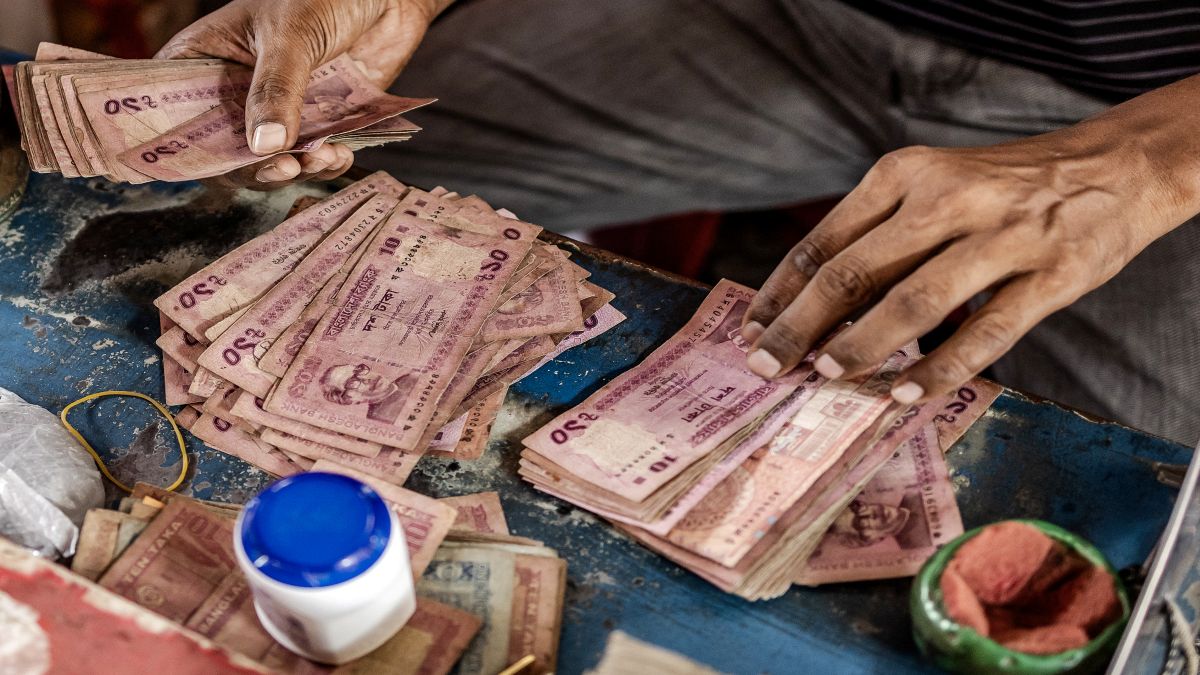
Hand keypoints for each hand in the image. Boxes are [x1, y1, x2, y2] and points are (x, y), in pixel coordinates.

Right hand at [156, 0, 450, 188]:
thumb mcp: (292, 37)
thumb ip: (276, 89)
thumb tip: (263, 146)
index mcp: (206, 59)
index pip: (175, 110)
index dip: (186, 144)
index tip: (212, 165)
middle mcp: (235, 90)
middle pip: (225, 149)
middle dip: (254, 167)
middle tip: (283, 167)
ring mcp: (276, 108)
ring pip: (270, 160)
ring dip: (295, 168)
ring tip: (320, 156)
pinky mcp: (315, 120)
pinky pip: (311, 156)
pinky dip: (323, 163)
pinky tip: (338, 153)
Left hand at [741, 83, 1199, 404]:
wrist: (1112, 167)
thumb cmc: (998, 189)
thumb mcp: (931, 186)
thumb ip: (876, 237)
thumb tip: (807, 309)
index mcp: (905, 174)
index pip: (824, 241)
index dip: (780, 292)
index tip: (750, 330)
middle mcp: (947, 198)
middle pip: (855, 272)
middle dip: (801, 325)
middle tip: (767, 365)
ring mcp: (1001, 237)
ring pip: (914, 302)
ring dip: (862, 345)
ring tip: (826, 376)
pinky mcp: (1050, 275)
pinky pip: (986, 331)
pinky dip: (941, 368)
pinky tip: (905, 393)